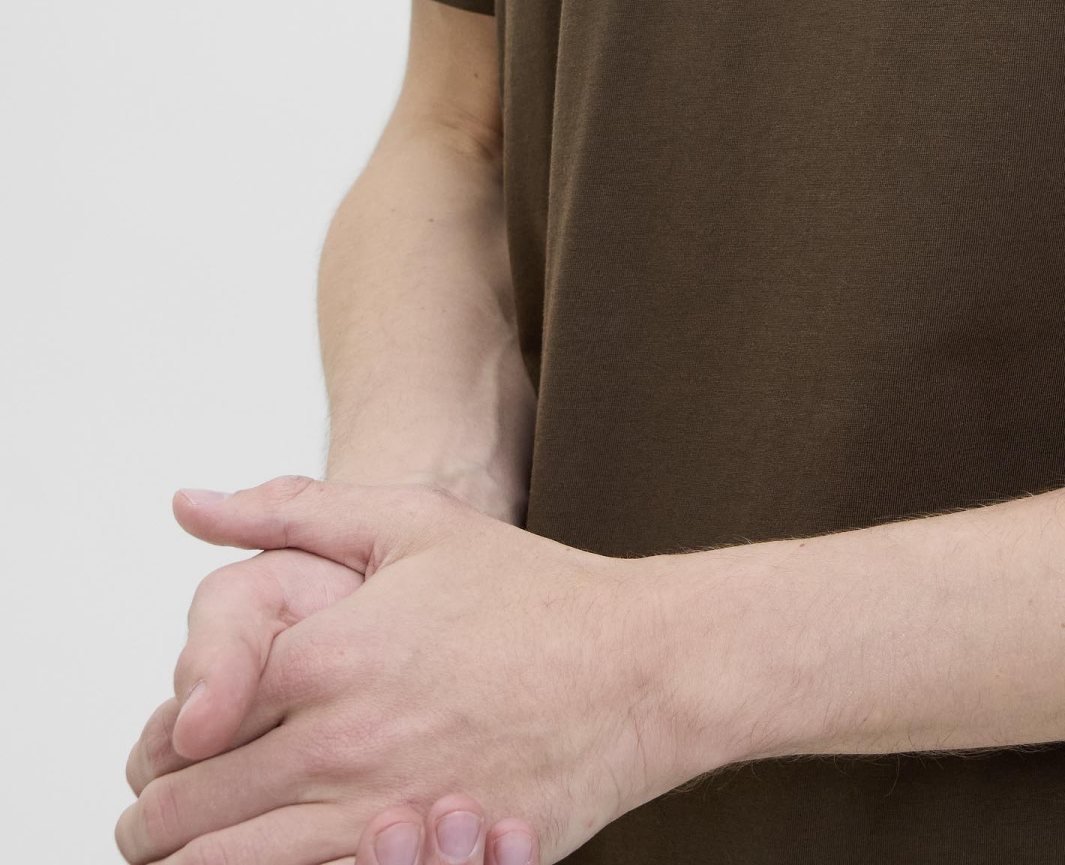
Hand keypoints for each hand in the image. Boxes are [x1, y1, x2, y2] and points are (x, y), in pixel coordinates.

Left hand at [112, 475, 730, 863]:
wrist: (643, 667)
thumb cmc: (535, 594)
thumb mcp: (414, 524)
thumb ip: (290, 511)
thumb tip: (188, 504)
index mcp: (327, 656)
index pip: (183, 723)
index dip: (160, 741)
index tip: (165, 750)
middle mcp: (341, 742)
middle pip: (187, 813)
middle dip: (153, 823)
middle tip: (154, 822)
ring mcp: (382, 813)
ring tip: (191, 858)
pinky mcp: (425, 861)